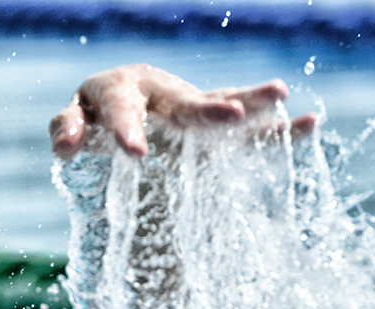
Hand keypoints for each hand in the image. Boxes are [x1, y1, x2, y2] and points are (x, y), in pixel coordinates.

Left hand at [49, 64, 318, 158]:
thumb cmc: (91, 119)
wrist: (117, 106)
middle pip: (182, 102)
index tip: (137, 154)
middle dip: (205, 111)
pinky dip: (275, 125)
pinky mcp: (211, 116)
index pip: (122, 109)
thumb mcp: (72, 123)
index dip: (128, 129)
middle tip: (230, 117)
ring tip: (280, 95)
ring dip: (250, 99)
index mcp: (119, 88)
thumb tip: (65, 147)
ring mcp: (189, 101)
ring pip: (221, 100)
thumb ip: (67, 131)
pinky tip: (308, 122)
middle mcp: (159, 90)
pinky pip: (246, 122)